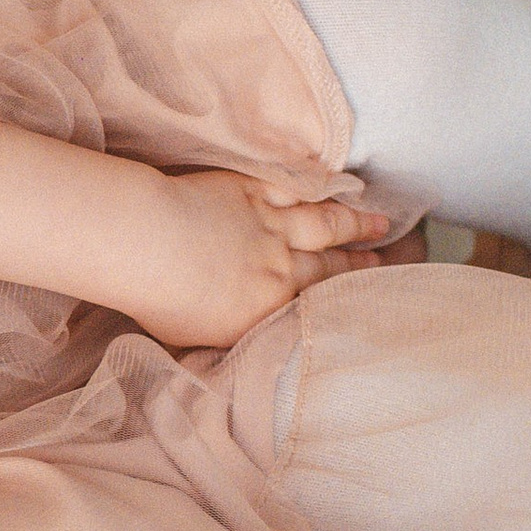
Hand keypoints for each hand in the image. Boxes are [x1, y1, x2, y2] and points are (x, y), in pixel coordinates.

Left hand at [137, 171, 392, 348]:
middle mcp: (279, 267)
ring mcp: (267, 224)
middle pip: (328, 263)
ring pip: (323, 224)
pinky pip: (295, 188)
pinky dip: (320, 188)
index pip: (316, 304)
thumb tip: (240, 344)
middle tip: (383, 259)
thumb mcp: (197, 340)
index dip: (344, 297)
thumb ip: (229, 337)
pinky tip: (338, 186)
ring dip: (354, 224)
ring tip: (380, 223)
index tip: (368, 294)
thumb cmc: (159, 300)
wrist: (146, 245)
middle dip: (358, 262)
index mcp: (268, 308)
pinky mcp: (250, 190)